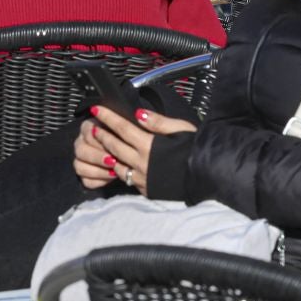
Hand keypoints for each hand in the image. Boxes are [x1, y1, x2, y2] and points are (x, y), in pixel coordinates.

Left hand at [80, 104, 196, 194]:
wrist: (208, 179)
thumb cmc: (196, 151)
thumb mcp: (182, 129)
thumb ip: (158, 122)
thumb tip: (138, 114)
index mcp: (150, 146)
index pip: (122, 128)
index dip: (108, 118)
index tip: (95, 110)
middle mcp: (142, 163)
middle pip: (114, 147)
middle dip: (101, 135)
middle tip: (92, 126)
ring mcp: (142, 178)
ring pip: (116, 165)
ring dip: (105, 154)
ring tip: (99, 145)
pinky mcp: (145, 190)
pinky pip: (126, 178)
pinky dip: (118, 170)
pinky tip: (116, 164)